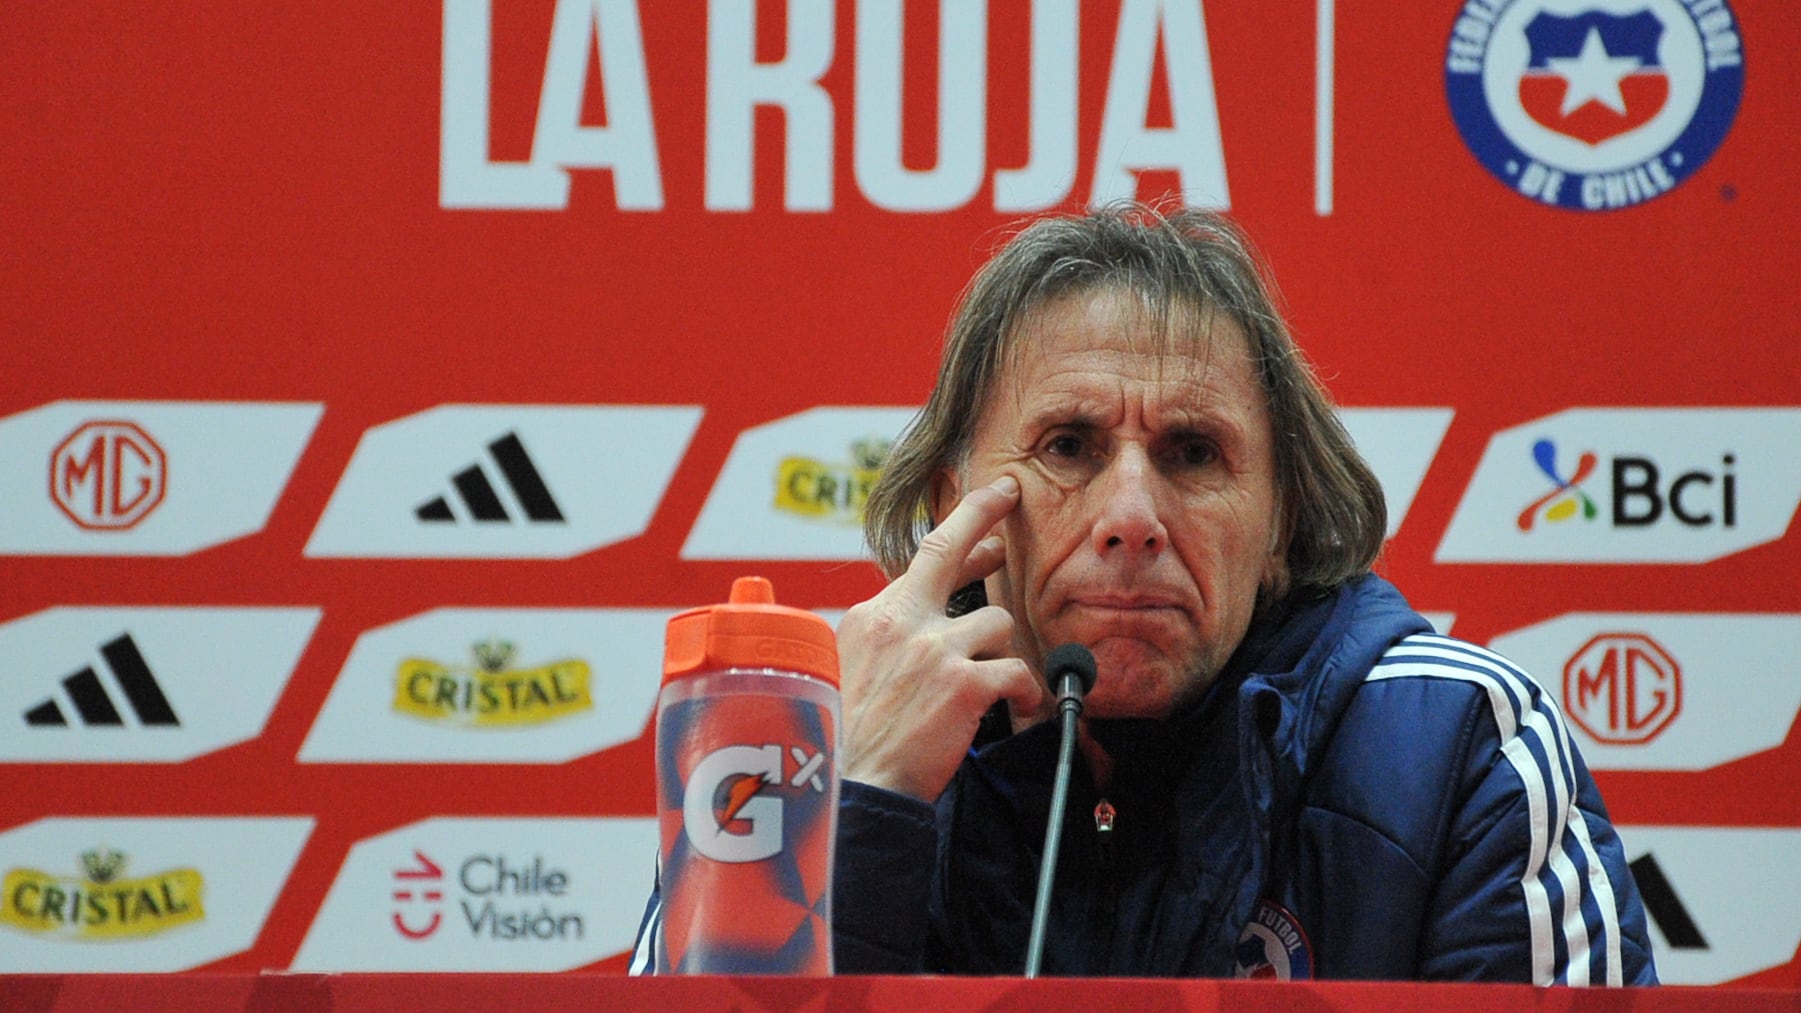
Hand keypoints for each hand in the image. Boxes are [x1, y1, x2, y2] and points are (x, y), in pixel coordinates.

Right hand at [837, 476, 1046, 801]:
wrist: (849, 786)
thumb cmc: (847, 742)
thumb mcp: (845, 673)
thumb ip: (882, 643)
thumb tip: (916, 627)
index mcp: (871, 617)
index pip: (922, 562)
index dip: (960, 535)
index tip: (983, 519)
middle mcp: (901, 621)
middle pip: (948, 547)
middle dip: (982, 513)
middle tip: (1009, 496)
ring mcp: (934, 649)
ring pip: (997, 622)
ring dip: (1003, 652)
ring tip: (1002, 684)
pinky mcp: (965, 683)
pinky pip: (1016, 672)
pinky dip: (1024, 691)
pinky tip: (1020, 705)